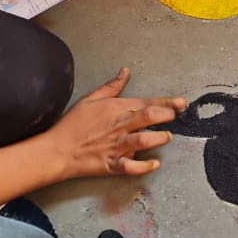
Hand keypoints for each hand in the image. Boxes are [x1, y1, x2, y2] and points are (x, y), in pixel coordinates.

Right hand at [43, 68, 186, 179]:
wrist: (57, 150)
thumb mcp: (90, 99)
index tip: (181, 103)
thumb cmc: (72, 125)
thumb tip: (125, 71)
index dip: (167, 102)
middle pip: (149, 117)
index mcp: (115, 109)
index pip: (146, 103)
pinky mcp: (113, 164)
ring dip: (159, 138)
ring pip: (144, 140)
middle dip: (166, 116)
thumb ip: (112, 87)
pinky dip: (145, 166)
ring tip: (167, 137)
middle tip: (174, 117)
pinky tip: (155, 164)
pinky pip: (132, 166)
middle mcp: (119, 126)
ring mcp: (117, 146)